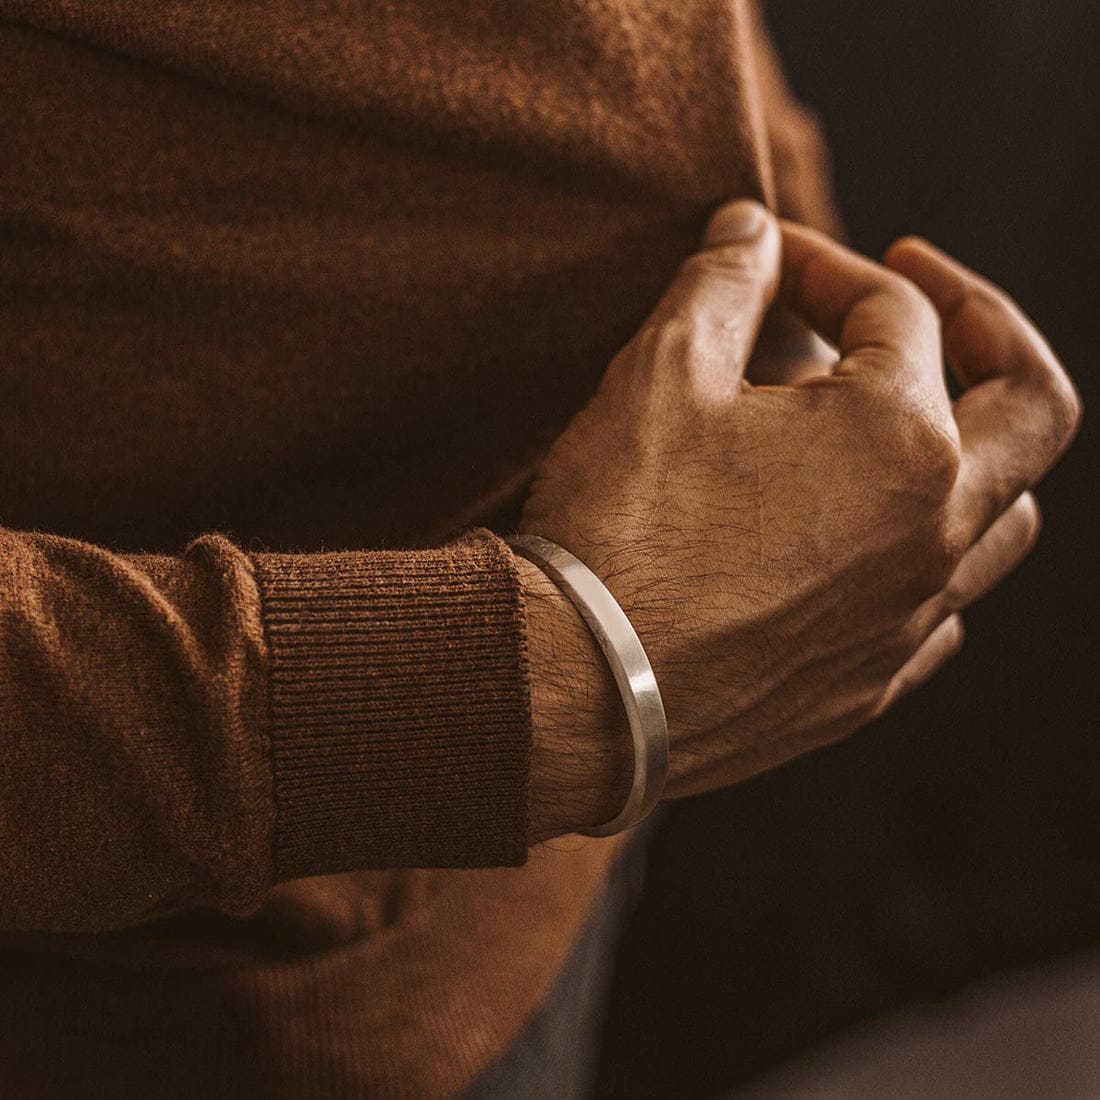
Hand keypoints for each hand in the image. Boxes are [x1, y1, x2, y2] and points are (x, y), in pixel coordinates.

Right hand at [521, 200, 1080, 826]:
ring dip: (974, 450)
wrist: (580, 689)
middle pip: (1033, 405)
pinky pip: (941, 610)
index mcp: (902, 440)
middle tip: (924, 293)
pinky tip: (865, 543)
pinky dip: (923, 554)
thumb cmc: (621, 527)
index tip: (771, 259)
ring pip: (1006, 519)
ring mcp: (909, 617)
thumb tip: (751, 230)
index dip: (831, 266)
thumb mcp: (659, 375)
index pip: (897, 314)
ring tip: (908, 423)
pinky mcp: (868, 685)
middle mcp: (935, 532)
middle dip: (989, 327)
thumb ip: (722, 283)